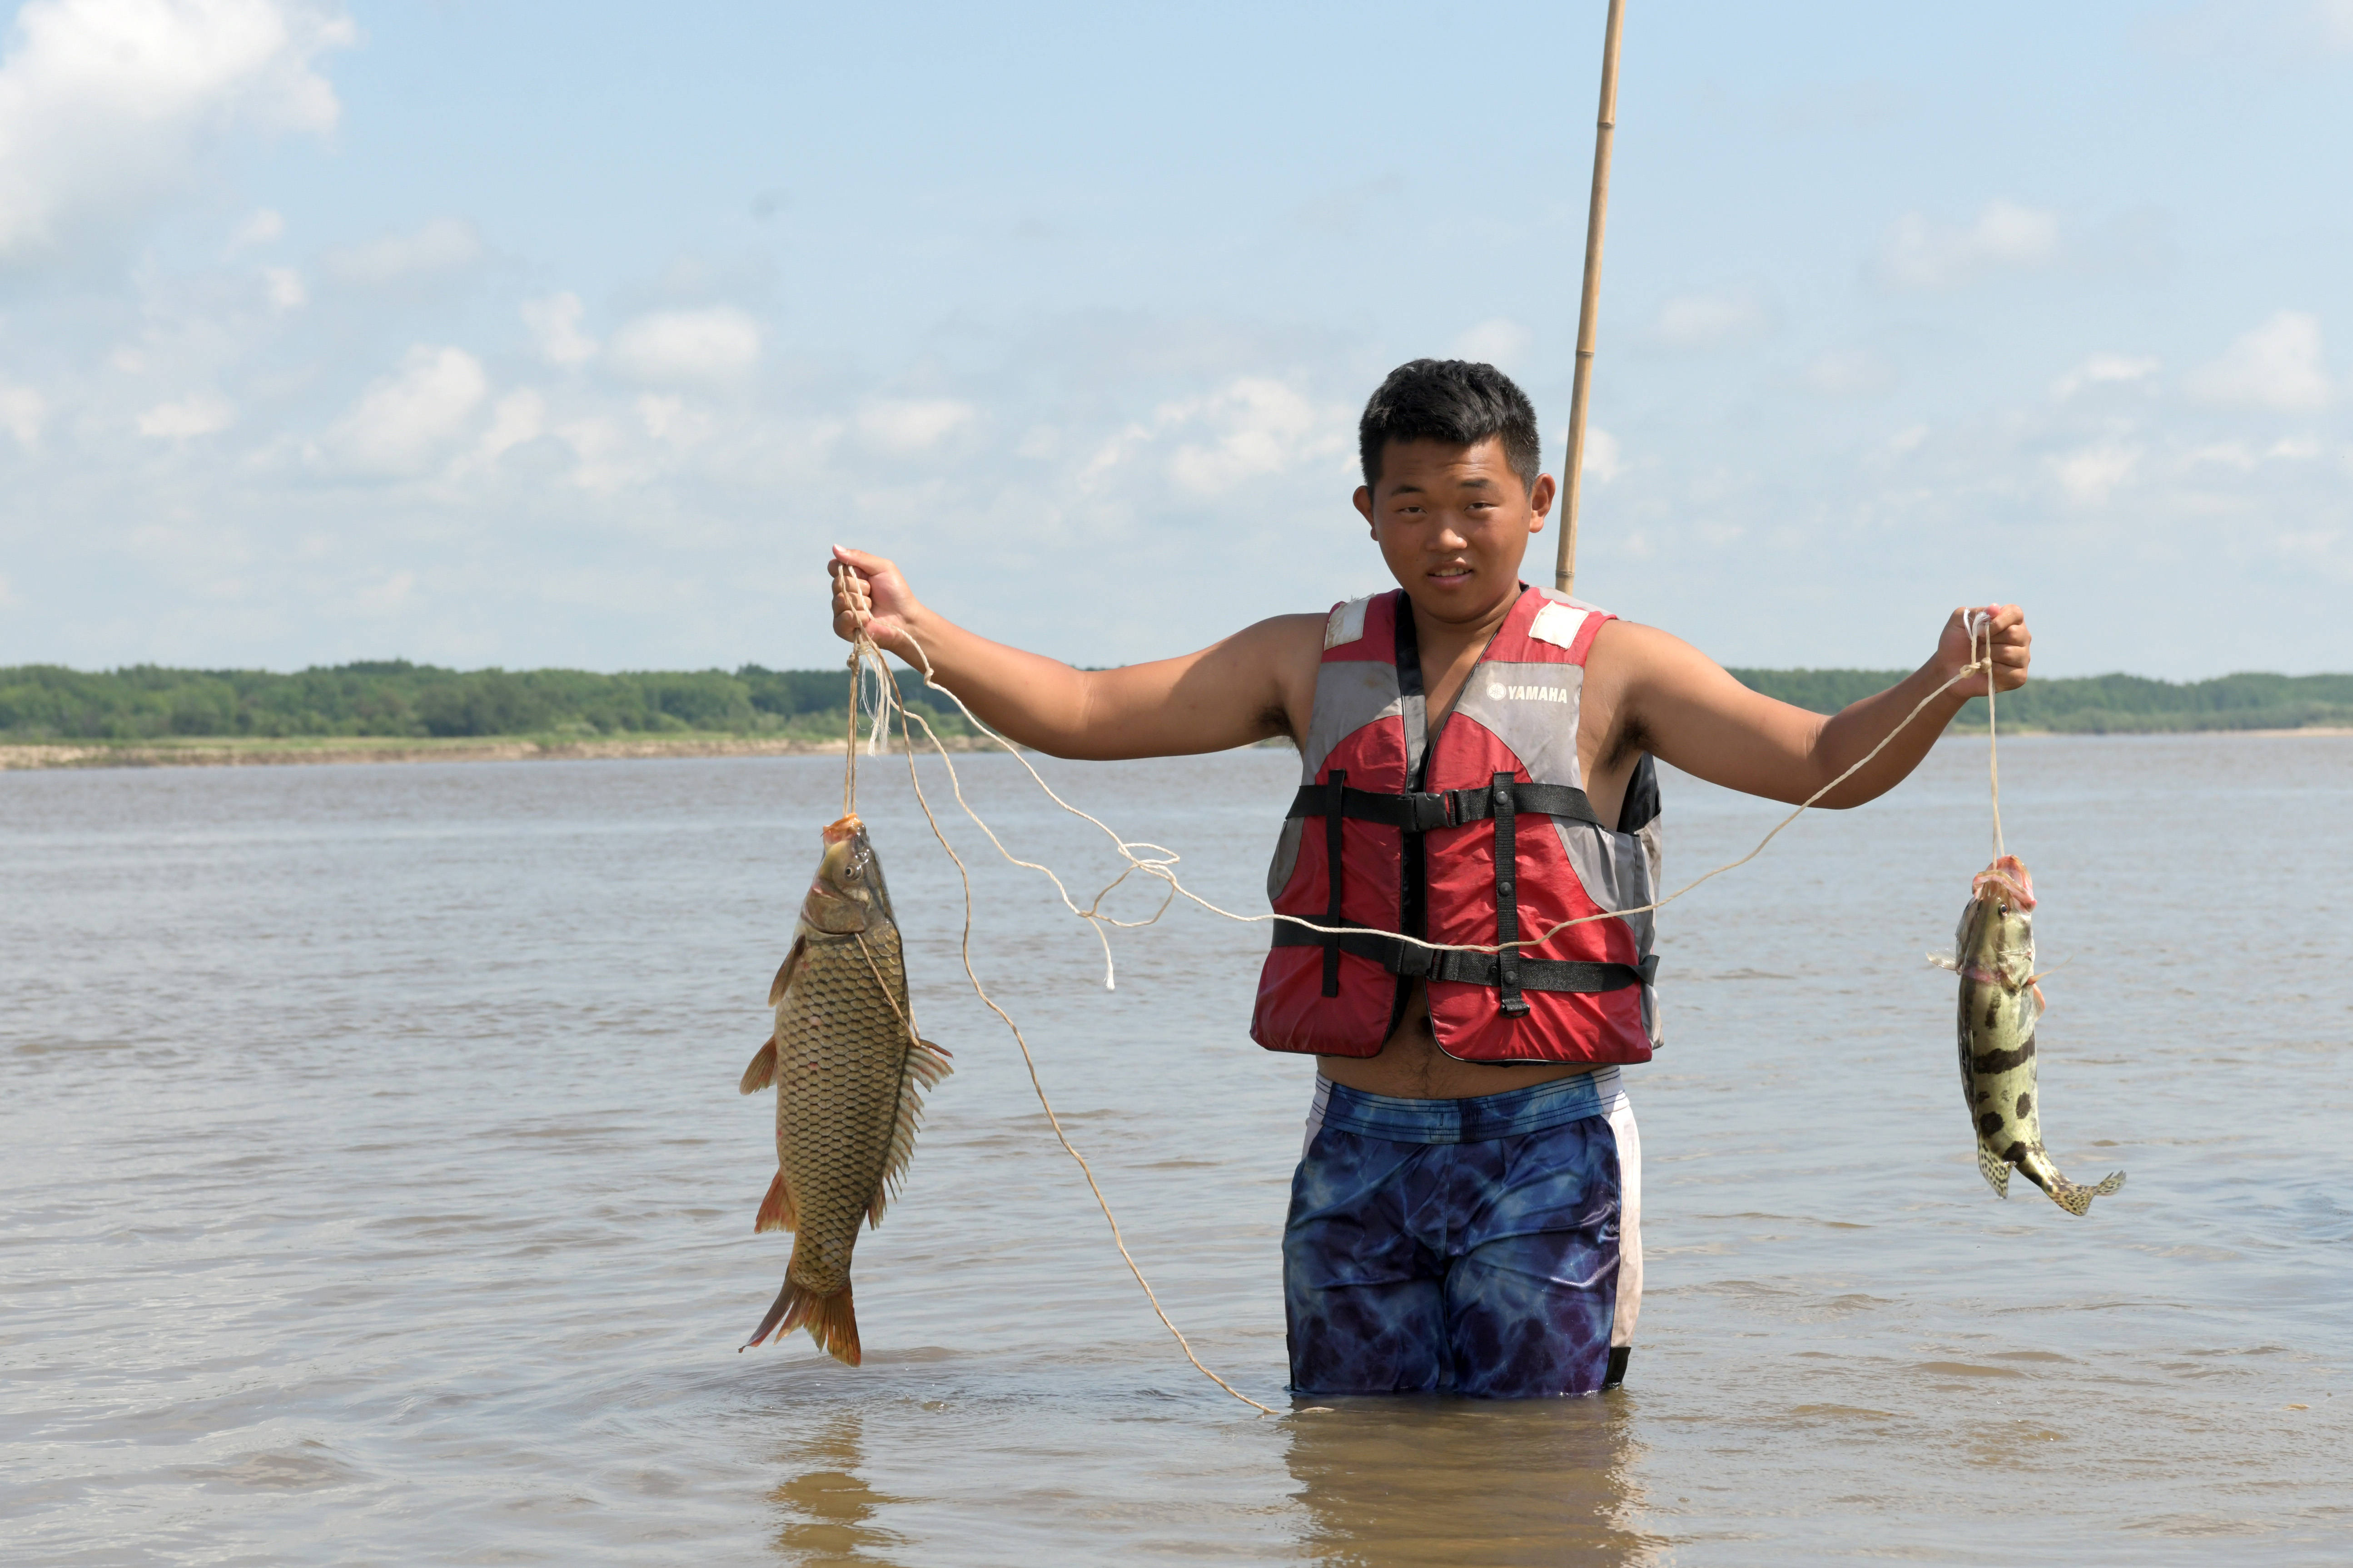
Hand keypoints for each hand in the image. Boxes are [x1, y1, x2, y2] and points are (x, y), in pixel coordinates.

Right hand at [829, 546, 925, 662]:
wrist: (906, 618)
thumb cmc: (896, 592)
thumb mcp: (882, 568)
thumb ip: (859, 557)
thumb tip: (834, 547)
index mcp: (851, 576)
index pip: (833, 567)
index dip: (845, 570)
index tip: (862, 574)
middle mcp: (843, 592)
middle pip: (837, 584)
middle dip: (859, 587)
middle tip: (873, 592)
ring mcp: (842, 610)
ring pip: (839, 601)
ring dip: (861, 603)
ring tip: (872, 607)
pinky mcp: (844, 628)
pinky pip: (839, 621)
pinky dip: (856, 618)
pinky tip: (867, 619)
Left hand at [1937, 603, 2029, 693]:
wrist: (1947, 669)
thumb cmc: (1955, 644)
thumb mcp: (1959, 622)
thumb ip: (1976, 612)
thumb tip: (1995, 608)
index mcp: (2009, 621)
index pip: (2015, 613)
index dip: (1998, 620)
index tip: (1979, 630)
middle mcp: (2021, 638)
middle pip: (2015, 633)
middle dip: (1990, 640)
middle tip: (1979, 645)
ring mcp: (2022, 657)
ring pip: (2011, 653)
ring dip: (1989, 656)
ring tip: (1981, 658)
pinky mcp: (2019, 676)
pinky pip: (2011, 672)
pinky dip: (1993, 671)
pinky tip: (1986, 671)